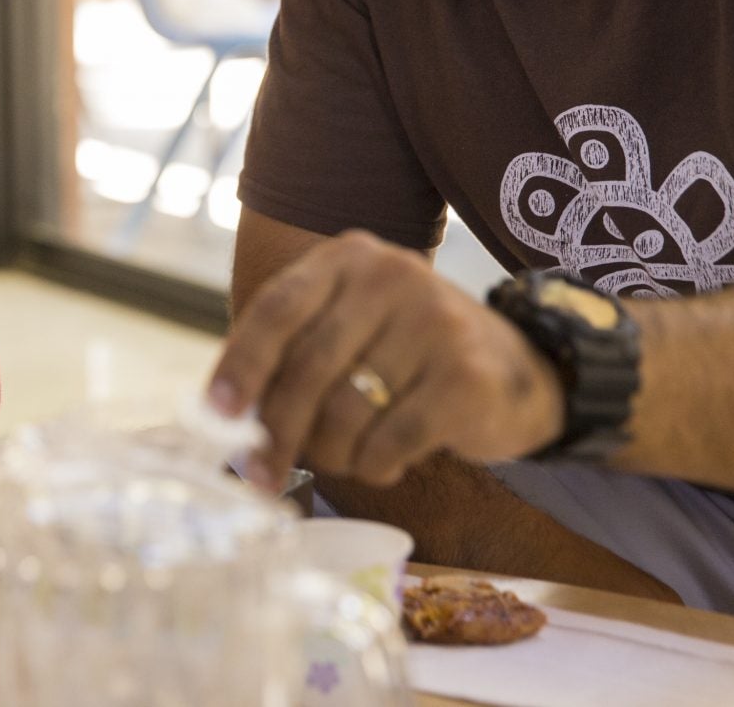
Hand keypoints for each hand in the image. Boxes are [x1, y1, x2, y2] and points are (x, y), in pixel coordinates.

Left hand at [211, 231, 563, 488]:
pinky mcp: (466, 376)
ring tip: (344, 457)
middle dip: (277, 432)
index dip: (240, 364)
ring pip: (345, 411)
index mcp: (348, 258)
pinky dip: (375, 465)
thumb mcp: (348, 330)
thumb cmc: (406, 358)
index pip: (277, 308)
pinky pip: (389, 442)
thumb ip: (290, 356)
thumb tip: (223, 417)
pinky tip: (385, 460)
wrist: (517, 372)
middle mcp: (392, 276)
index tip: (215, 414)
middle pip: (307, 366)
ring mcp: (434, 322)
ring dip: (332, 453)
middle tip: (261, 475)